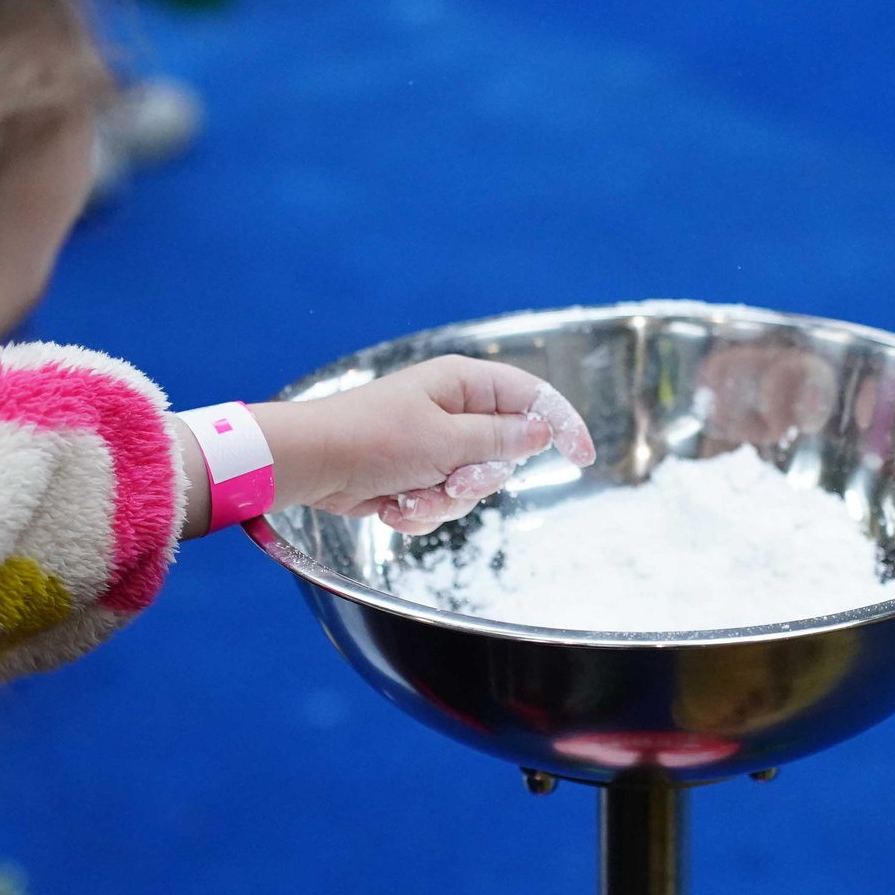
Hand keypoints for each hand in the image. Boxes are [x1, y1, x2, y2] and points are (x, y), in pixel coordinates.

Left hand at [232, 356, 594, 534]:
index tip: (582, 458)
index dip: (562, 425)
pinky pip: (442, 502)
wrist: (311, 466)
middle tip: (452, 482)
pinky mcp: (416, 475)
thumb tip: (542, 432)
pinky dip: (420, 511)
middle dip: (478, 480)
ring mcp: (435, 444)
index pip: (533, 397)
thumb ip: (499, 439)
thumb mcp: (446, 441)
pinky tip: (391, 504)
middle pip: (504, 453)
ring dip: (444, 502)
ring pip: (473, 486)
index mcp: (464, 383)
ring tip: (409, 495)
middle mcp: (454, 410)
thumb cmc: (372, 439)